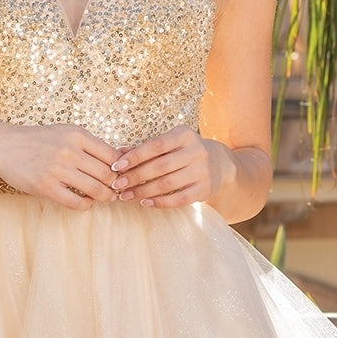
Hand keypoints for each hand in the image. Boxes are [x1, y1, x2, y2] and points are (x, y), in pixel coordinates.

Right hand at [0, 124, 119, 209]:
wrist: (3, 146)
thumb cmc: (38, 140)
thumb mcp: (65, 133)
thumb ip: (89, 144)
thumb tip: (120, 157)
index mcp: (77, 135)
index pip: (112, 155)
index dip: (121, 169)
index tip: (120, 175)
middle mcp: (69, 151)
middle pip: (107, 174)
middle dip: (115, 185)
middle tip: (115, 190)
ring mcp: (57, 169)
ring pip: (95, 189)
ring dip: (104, 197)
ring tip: (104, 197)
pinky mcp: (45, 186)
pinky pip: (76, 202)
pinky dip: (86, 205)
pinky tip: (85, 201)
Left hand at [109, 126, 236, 207]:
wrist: (219, 164)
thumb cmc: (184, 152)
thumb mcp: (170, 144)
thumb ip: (145, 149)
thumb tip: (117, 154)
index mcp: (185, 135)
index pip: (156, 145)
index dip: (135, 156)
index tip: (117, 166)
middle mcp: (196, 151)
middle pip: (160, 166)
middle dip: (135, 176)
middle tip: (118, 184)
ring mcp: (202, 171)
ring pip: (168, 184)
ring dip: (143, 191)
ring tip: (126, 195)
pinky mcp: (205, 189)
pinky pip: (179, 199)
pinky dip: (160, 202)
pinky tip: (145, 202)